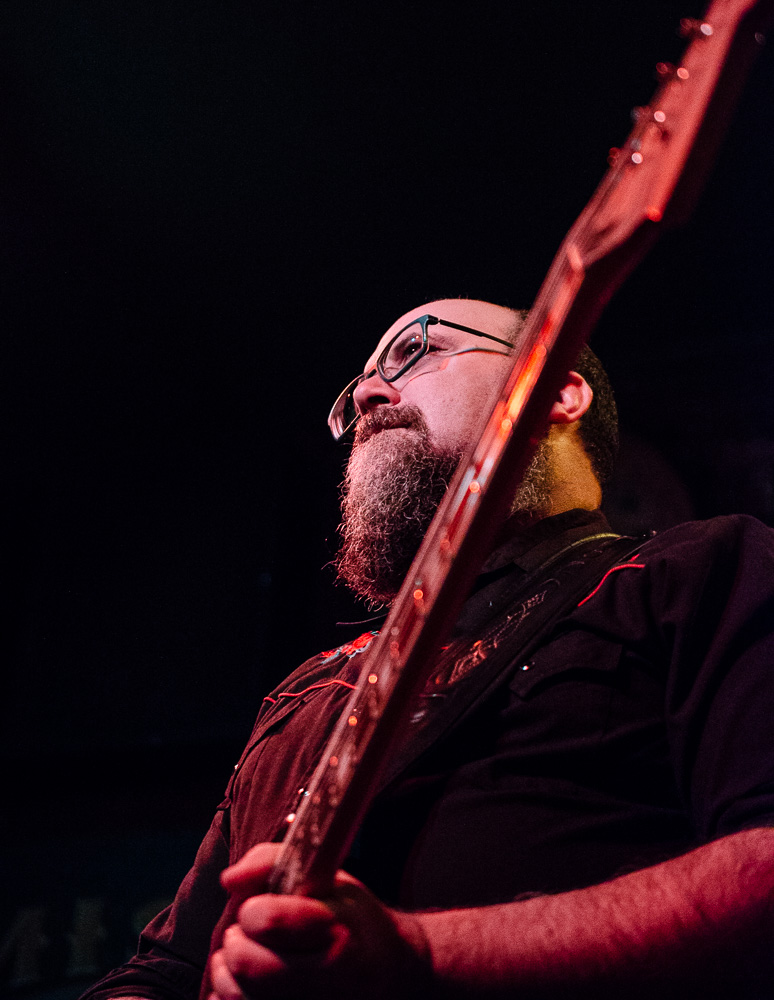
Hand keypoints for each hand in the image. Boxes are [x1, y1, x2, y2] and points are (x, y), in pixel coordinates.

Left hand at [208, 843, 431, 999]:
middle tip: (248, 938)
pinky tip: (246, 988)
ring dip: (227, 976)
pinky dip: (229, 999)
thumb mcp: (326, 876)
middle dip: (236, 945)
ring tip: (247, 962)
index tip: (261, 910)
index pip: (268, 919)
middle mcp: (330, 978)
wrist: (389, 971)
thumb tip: (228, 880)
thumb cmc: (349, 918)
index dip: (252, 911)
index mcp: (338, 930)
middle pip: (247, 964)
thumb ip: (270, 862)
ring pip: (237, 998)